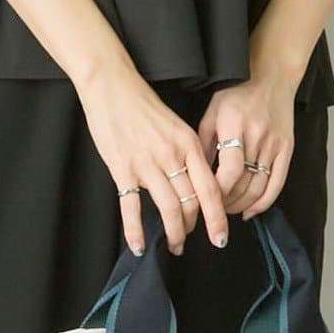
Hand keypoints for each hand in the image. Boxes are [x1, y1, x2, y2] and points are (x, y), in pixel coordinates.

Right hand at [77, 62, 228, 255]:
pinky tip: (139, 246)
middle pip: (191, 203)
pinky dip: (135, 230)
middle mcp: (172, 155)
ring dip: (173, 233)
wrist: (112, 86)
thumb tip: (196, 185)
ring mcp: (147, 163)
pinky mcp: (122, 168)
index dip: (217, 218)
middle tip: (189, 239)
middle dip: (193, 228)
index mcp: (189, 144)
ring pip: (168, 208)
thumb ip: (188, 154)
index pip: (211, 189)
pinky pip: (131, 207)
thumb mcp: (177, 126)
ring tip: (173, 245)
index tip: (220, 238)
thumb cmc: (144, 106)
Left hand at [197, 72, 296, 218]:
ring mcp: (275, 144)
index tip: (206, 199)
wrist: (271, 76)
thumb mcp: (211, 113)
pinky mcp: (287, 149)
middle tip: (214, 209)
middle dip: (227, 203)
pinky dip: (264, 202)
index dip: (217, 192)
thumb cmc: (237, 92)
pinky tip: (251, 210)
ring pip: (259, 188)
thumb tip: (196, 175)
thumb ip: (203, 144)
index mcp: (234, 125)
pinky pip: (277, 183)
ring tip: (229, 209)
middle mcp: (257, 136)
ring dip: (242, 205)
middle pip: (243, 184)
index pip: (229, 172)